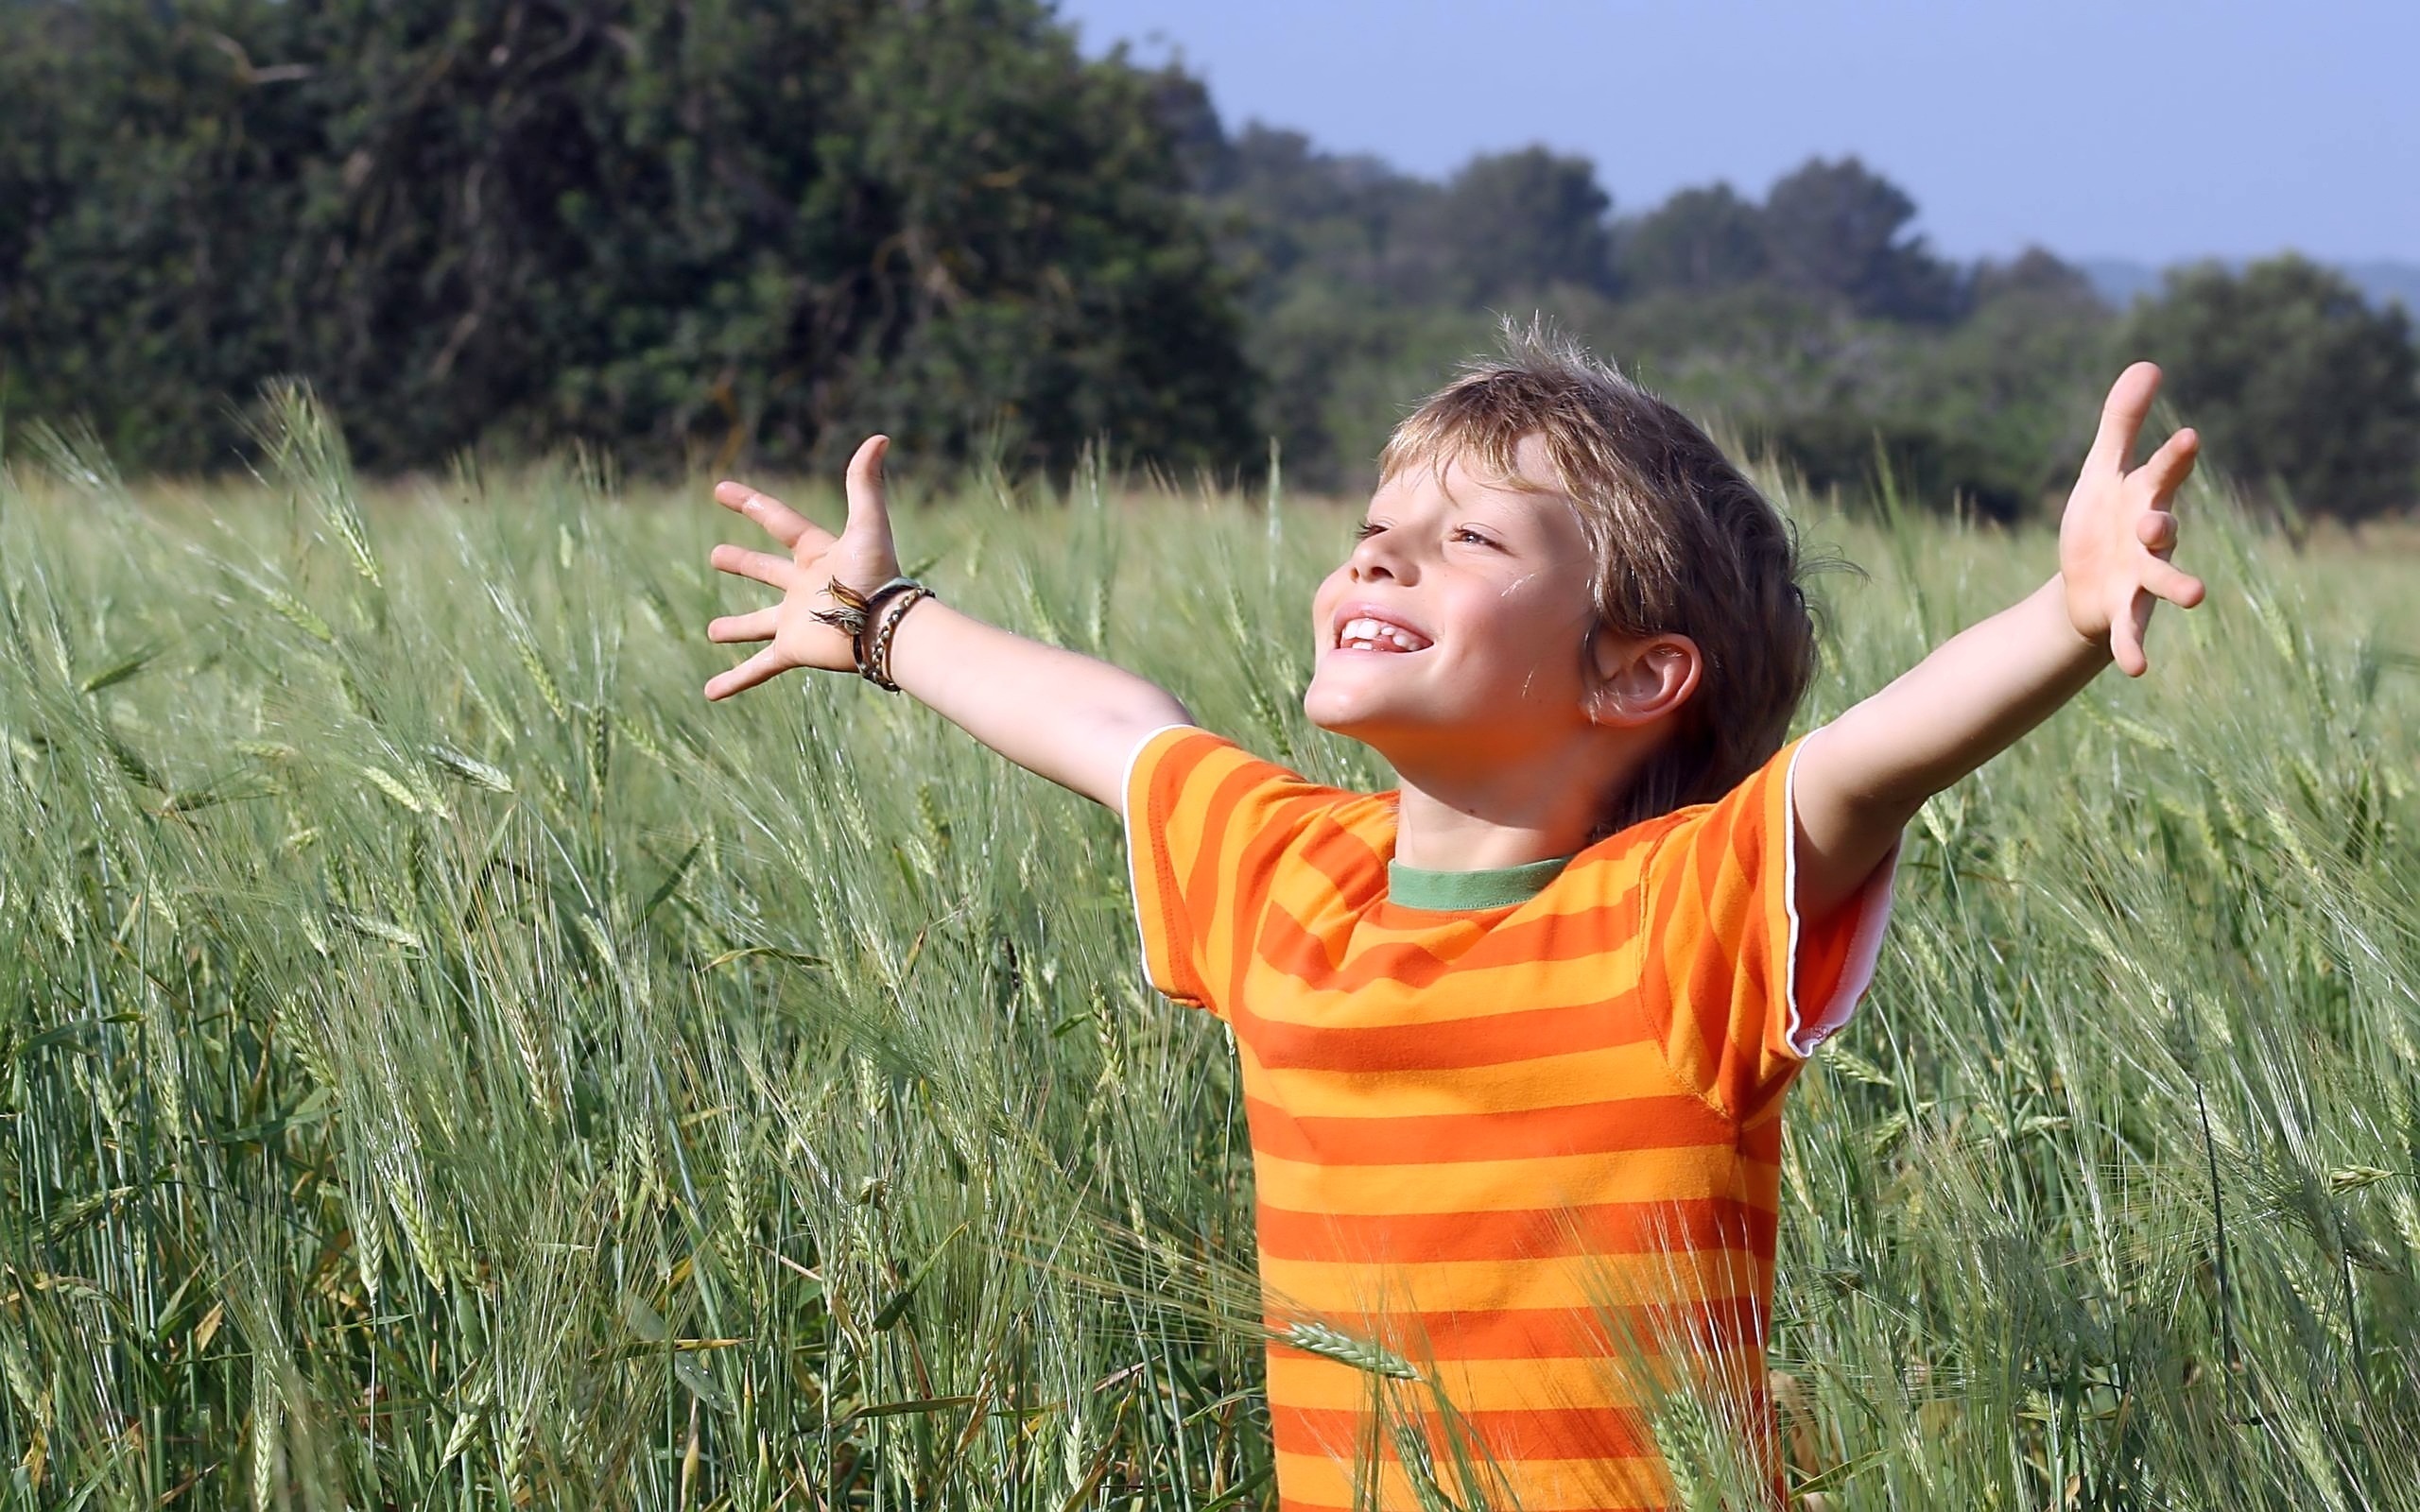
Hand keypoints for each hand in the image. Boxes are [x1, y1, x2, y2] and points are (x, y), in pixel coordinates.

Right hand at [703, 435, 900, 699]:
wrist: (886, 627)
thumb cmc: (878, 575)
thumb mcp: (867, 524)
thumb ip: (865, 482)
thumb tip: (879, 437)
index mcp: (817, 553)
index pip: (778, 521)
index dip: (750, 504)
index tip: (720, 490)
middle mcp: (804, 586)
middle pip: (766, 570)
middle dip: (742, 563)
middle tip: (715, 556)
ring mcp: (797, 620)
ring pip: (758, 624)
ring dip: (736, 629)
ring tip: (712, 633)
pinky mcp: (794, 649)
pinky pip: (759, 669)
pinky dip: (735, 681)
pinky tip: (710, 693)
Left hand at [2059, 362, 2206, 676]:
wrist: (2083, 582)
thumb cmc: (2100, 521)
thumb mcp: (2101, 471)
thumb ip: (2123, 423)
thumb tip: (2148, 363)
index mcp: (2144, 498)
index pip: (2161, 473)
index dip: (2174, 457)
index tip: (2187, 437)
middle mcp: (2149, 539)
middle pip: (2164, 529)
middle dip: (2164, 525)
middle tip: (2158, 522)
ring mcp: (2140, 577)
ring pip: (2163, 581)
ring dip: (2178, 586)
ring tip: (2197, 595)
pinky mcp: (2124, 612)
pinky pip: (2133, 632)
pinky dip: (2134, 649)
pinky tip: (2136, 669)